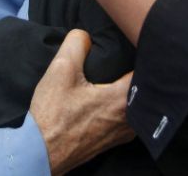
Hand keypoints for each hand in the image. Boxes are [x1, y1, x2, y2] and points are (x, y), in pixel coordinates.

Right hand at [29, 30, 134, 174]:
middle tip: (125, 54)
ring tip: (117, 73)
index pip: (147, 71)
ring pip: (136, 103)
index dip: (141, 53)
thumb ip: (77, 43)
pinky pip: (128, 116)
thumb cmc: (51, 115)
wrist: (40, 152)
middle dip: (137, 70)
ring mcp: (124, 133)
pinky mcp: (113, 140)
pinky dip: (122, 104)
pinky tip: (107, 94)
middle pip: (143, 87)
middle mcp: (130, 119)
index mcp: (123, 100)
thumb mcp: (61, 69)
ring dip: (129, 89)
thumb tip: (86, 35)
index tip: (133, 42)